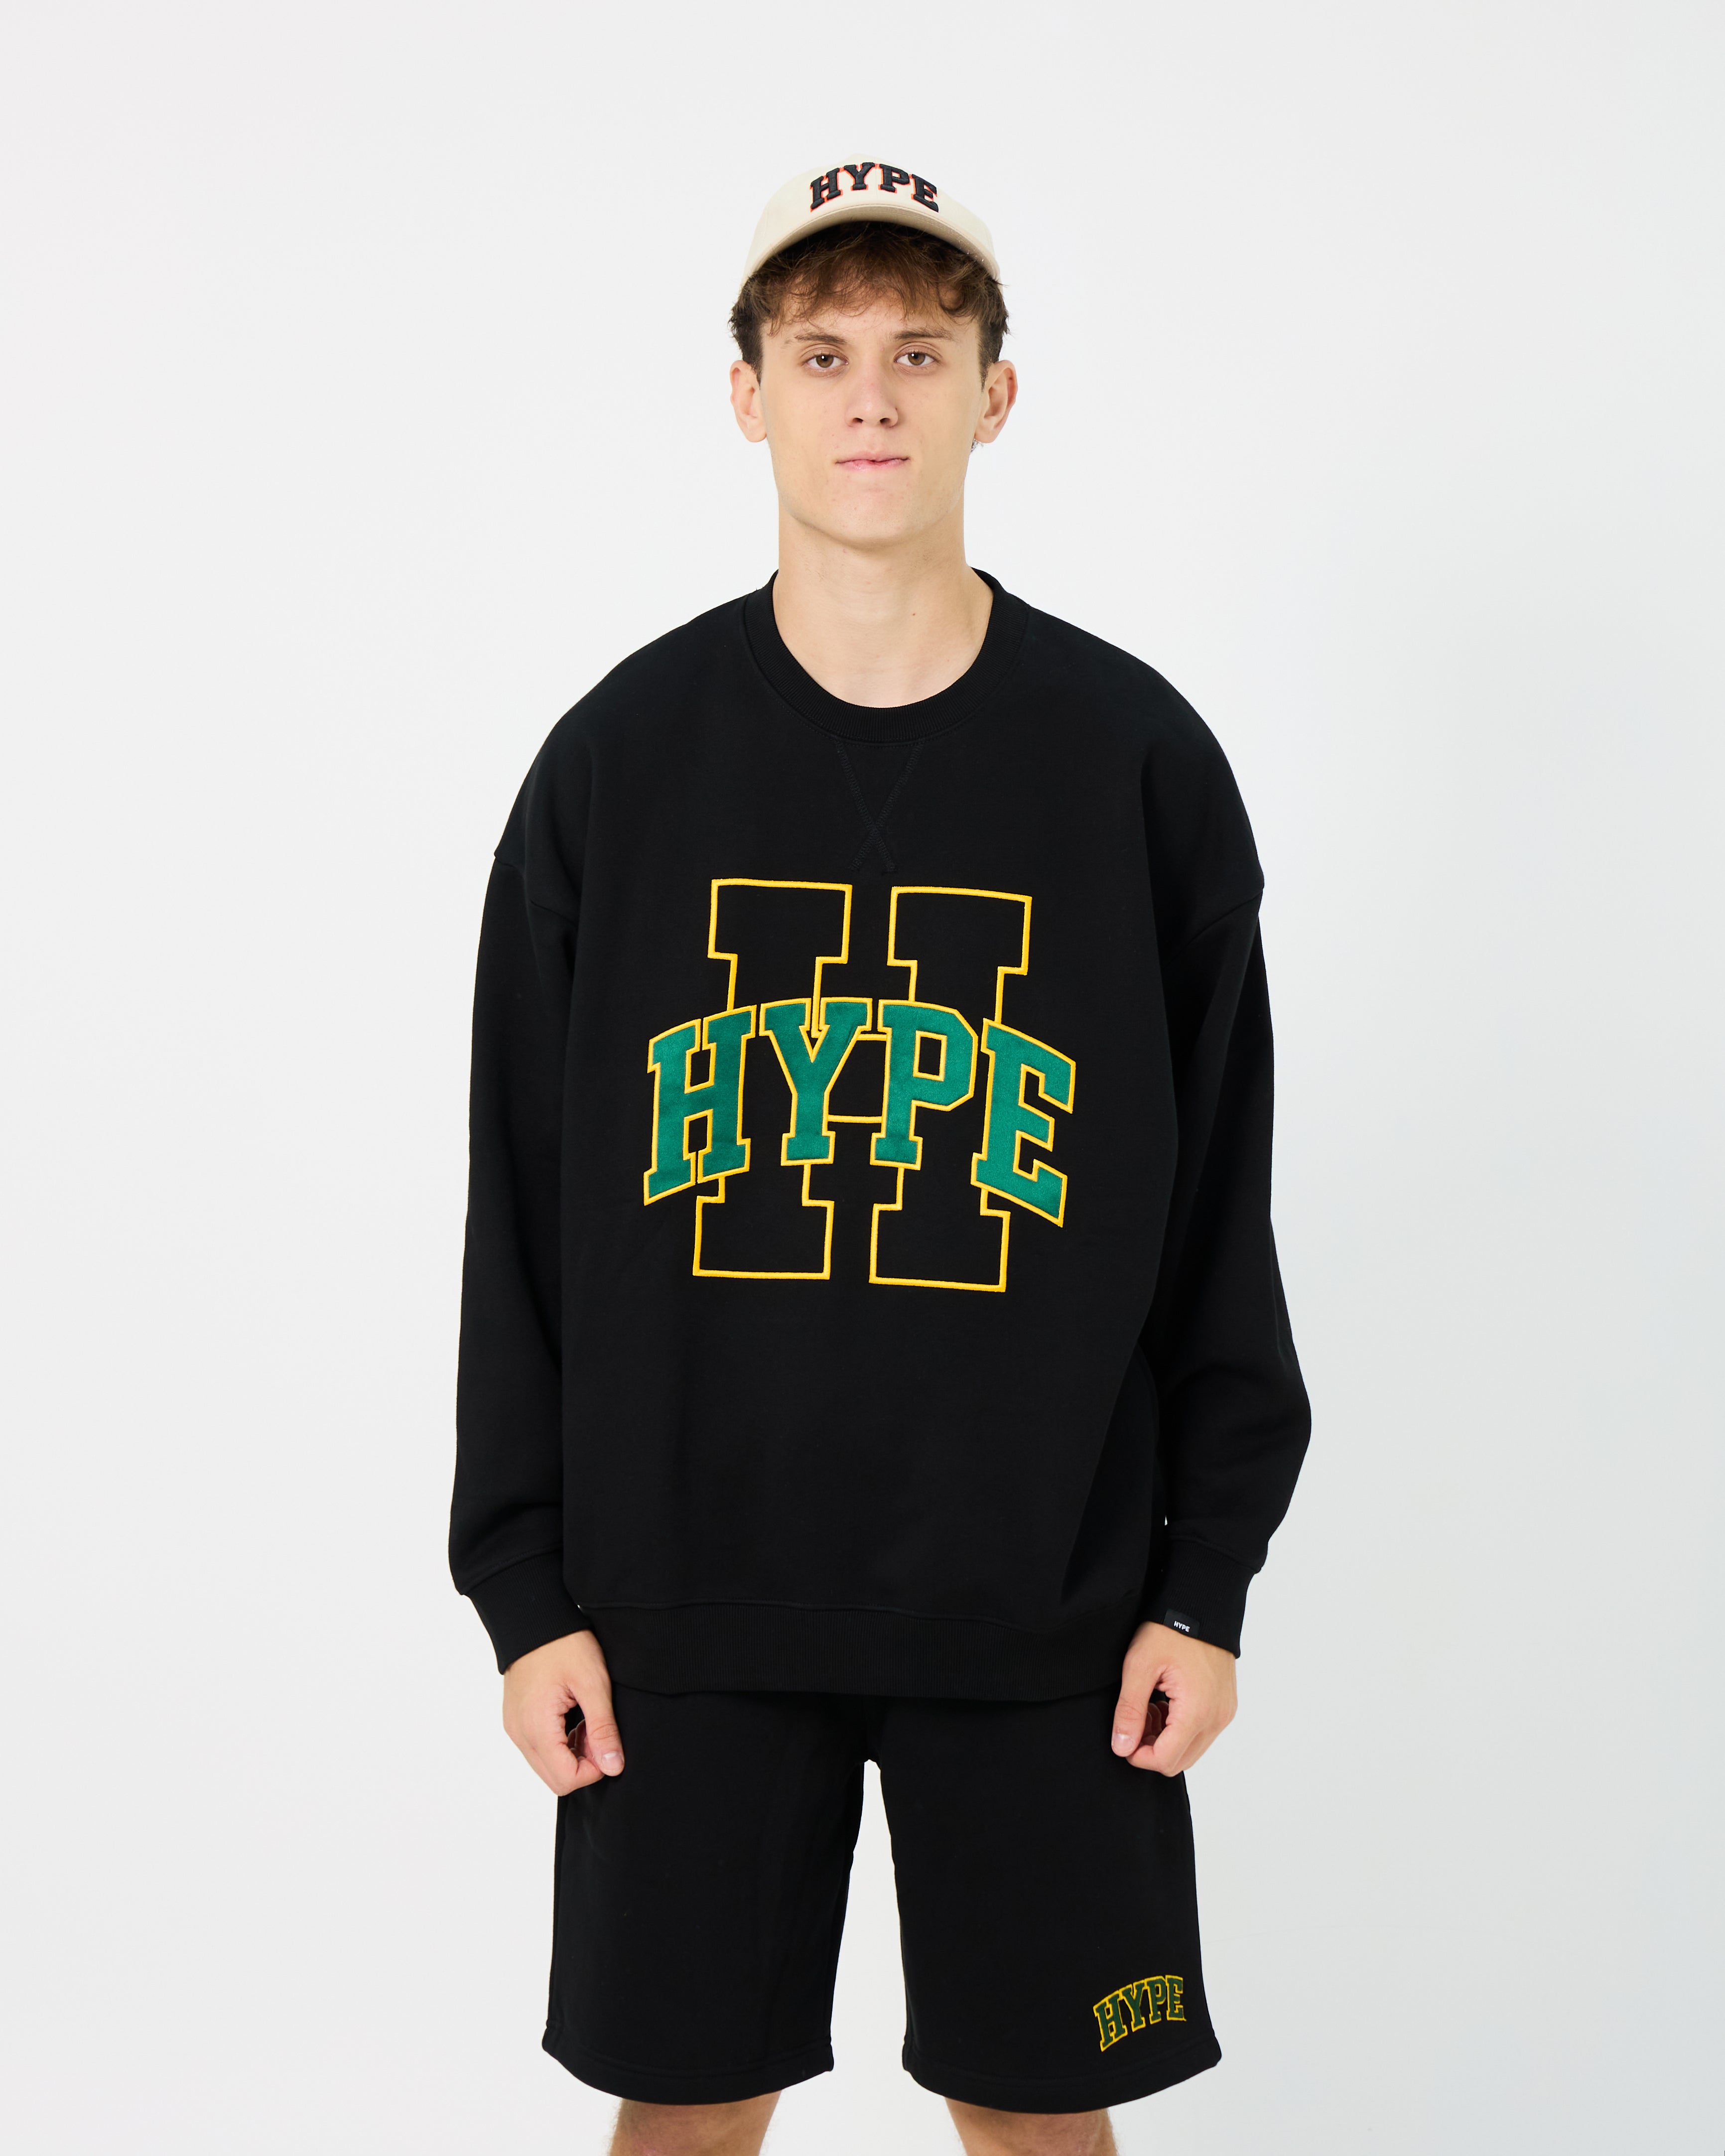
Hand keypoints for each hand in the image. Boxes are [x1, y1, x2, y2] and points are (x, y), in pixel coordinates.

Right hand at [501, 1629, 623, 1794]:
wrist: (535, 1619)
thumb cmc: (565, 1645)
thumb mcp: (593, 1683)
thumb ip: (603, 1728)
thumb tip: (613, 1767)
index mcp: (536, 1727)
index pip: (565, 1780)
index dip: (594, 1769)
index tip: (606, 1741)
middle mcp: (519, 1734)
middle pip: (554, 1779)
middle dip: (583, 1763)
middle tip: (600, 1732)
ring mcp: (515, 1728)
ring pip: (547, 1765)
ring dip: (572, 1754)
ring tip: (588, 1721)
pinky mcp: (516, 1720)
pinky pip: (539, 1749)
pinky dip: (560, 1744)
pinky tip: (574, 1719)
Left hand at [1110, 1621, 1236, 1774]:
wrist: (1200, 1605)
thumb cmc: (1169, 1631)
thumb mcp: (1139, 1666)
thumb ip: (1130, 1711)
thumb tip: (1122, 1748)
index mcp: (1197, 1711)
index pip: (1166, 1760)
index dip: (1139, 1756)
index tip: (1123, 1737)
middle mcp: (1217, 1718)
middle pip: (1180, 1761)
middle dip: (1152, 1748)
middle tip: (1136, 1718)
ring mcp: (1224, 1713)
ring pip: (1191, 1749)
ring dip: (1165, 1738)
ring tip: (1149, 1706)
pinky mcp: (1225, 1706)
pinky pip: (1201, 1733)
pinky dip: (1179, 1728)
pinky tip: (1164, 1703)